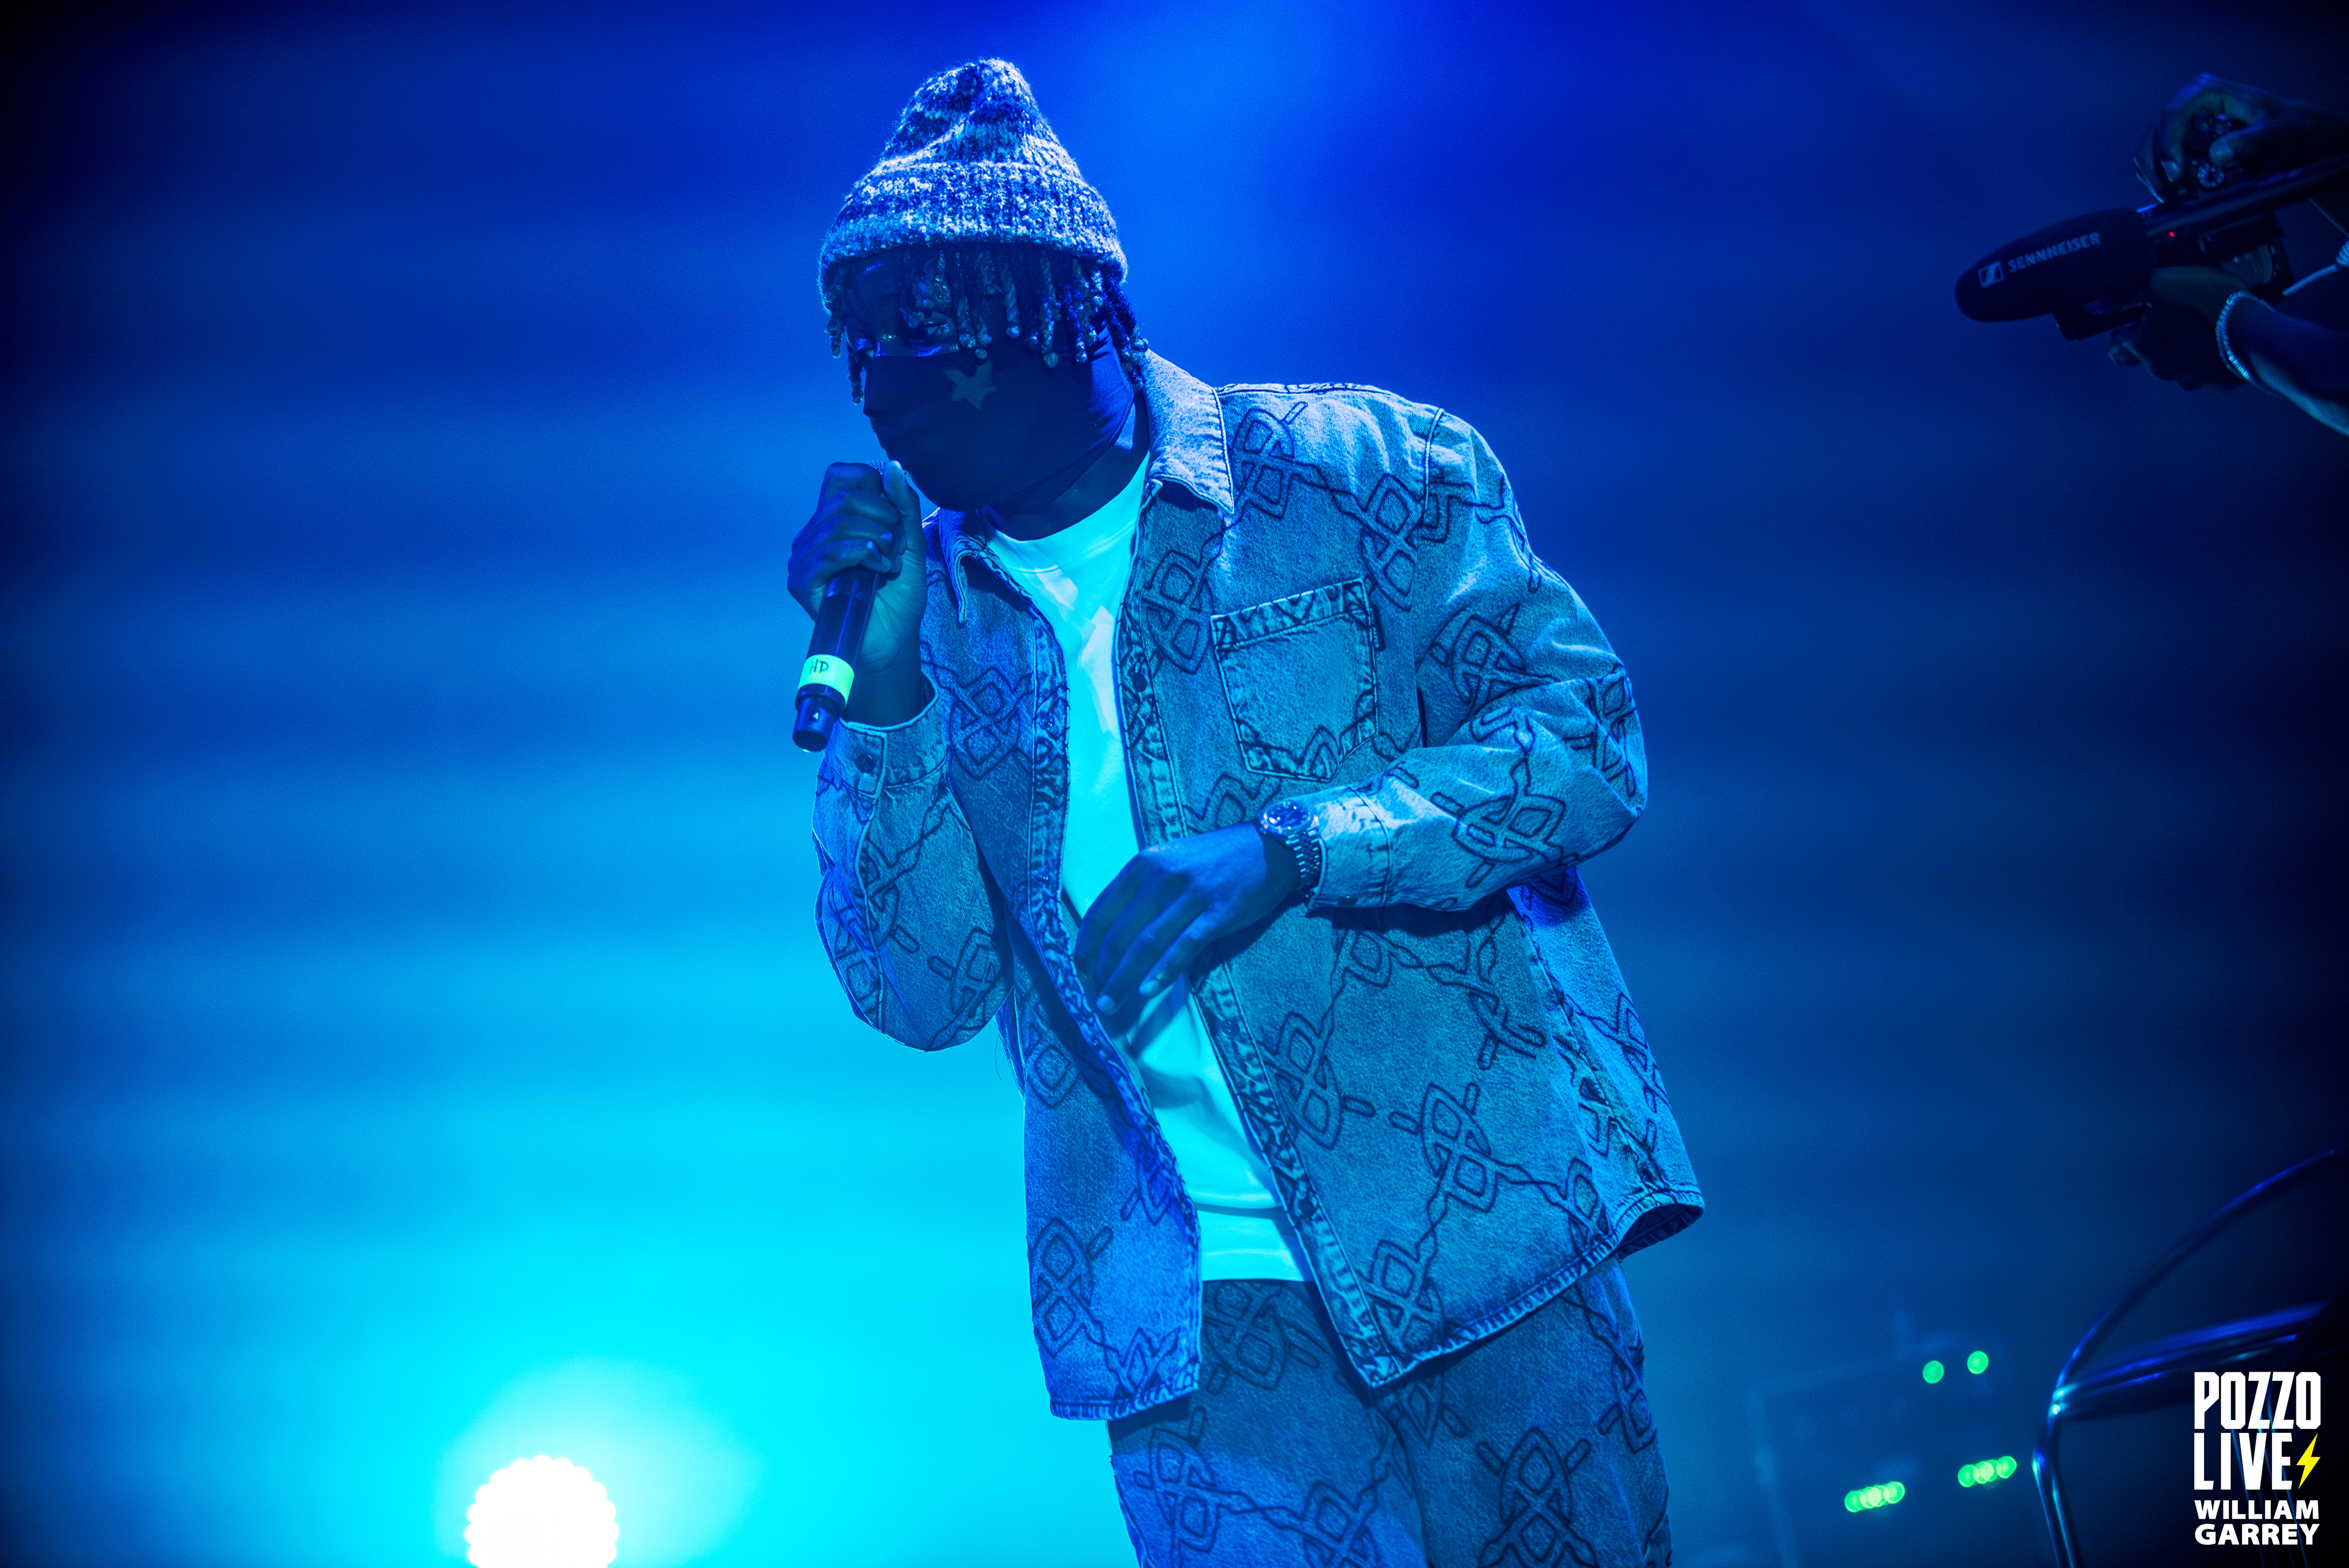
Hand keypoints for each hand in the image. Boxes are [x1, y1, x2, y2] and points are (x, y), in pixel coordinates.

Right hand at [788, 460, 927, 721]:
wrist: (894, 640)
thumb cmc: (898, 596)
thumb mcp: (911, 544)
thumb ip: (904, 506)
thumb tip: (894, 467)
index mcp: (836, 520)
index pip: (838, 475)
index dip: (868, 481)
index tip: (893, 512)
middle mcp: (814, 535)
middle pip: (843, 497)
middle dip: (881, 519)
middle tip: (895, 548)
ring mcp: (804, 558)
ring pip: (837, 524)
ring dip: (875, 540)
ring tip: (888, 564)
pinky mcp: (802, 581)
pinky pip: (827, 552)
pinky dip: (859, 555)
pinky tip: (876, 570)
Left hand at [1073, 823, 1301, 1030]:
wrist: (1271, 847)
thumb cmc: (1217, 860)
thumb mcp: (1171, 862)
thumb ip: (1143, 891)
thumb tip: (1115, 935)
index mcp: (1144, 863)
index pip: (1102, 910)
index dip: (1086, 945)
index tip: (1080, 972)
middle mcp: (1163, 876)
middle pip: (1121, 932)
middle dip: (1103, 971)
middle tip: (1097, 999)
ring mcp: (1191, 894)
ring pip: (1147, 943)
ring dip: (1125, 979)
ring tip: (1113, 1004)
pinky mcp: (1218, 912)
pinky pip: (1184, 946)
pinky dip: (1164, 971)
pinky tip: (1148, 991)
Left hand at [2108, 266, 2251, 390]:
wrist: (2254, 334)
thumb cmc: (2206, 304)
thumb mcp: (2165, 284)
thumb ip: (2131, 292)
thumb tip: (2100, 303)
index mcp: (2142, 346)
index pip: (2117, 349)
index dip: (2125, 335)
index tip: (2138, 321)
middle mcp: (2160, 368)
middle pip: (2148, 357)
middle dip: (2157, 341)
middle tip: (2176, 320)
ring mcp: (2189, 379)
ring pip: (2177, 365)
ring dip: (2184, 350)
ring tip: (2203, 328)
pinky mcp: (2216, 383)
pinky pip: (2206, 371)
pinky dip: (2209, 358)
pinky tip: (2222, 342)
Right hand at [2136, 76, 2348, 202]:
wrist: (2290, 133)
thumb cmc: (2285, 127)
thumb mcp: (2274, 133)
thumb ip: (2249, 142)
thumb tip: (2216, 154)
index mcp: (2208, 92)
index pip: (2173, 115)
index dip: (2167, 144)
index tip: (2176, 172)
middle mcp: (2190, 104)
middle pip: (2154, 134)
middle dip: (2156, 166)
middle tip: (2170, 191)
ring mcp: (2184, 123)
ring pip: (2151, 149)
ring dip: (2156, 176)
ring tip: (2174, 196)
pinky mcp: (2182, 141)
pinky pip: (2159, 159)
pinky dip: (2162, 178)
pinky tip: (2177, 192)